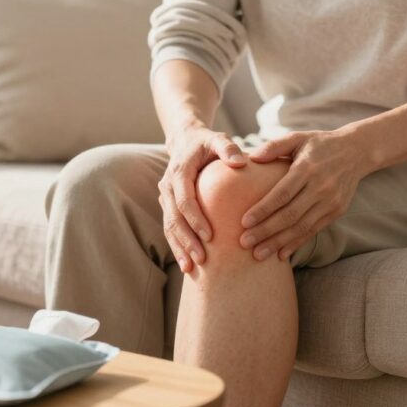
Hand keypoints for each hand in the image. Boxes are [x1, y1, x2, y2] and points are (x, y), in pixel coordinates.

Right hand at [159, 127, 246, 272]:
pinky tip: (186, 264)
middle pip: (174, 217)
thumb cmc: (207, 142)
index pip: (184, 198)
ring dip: (179, 247)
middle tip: (201, 259)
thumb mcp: (218, 139)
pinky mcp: (168, 205)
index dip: (195, 218)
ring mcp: (165, 196)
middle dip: (186, 239)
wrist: (185, 140)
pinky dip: (176, 246)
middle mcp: (168, 184)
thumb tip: (241, 162)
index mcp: (179, 171)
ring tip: (191, 267)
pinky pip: (169, 228)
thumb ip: (228, 148)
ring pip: (169, 226)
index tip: (209, 236)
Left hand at [239, 129, 374, 261]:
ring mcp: (331, 201)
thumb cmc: (319, 144)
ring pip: (302, 227)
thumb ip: (274, 146)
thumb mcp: (298, 137)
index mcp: (307, 168)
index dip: (263, 209)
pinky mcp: (337, 211)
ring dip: (279, 242)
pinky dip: (297, 243)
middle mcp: (321, 187)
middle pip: (290, 215)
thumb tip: (252, 158)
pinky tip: (280, 254)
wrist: (356, 151)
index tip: (244, 222)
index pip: (282, 193)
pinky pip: (314, 230)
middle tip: (244, 242)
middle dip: (266, 231)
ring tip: (258, 255)